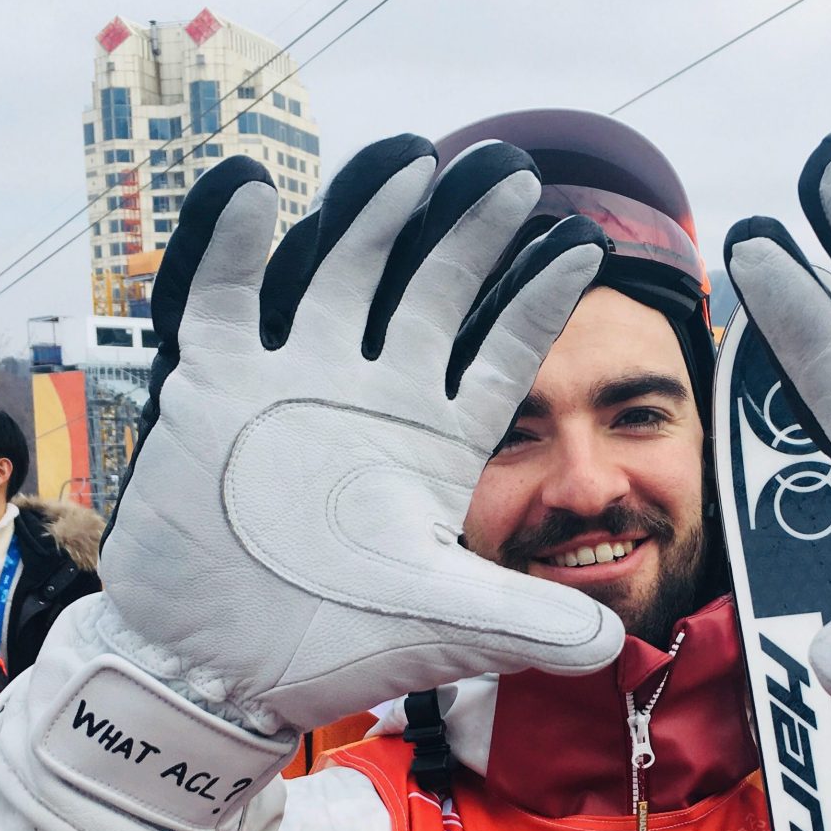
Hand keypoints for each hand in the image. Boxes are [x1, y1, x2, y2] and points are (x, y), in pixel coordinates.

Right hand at [98, 139, 623, 735]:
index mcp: (436, 441)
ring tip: (407, 160)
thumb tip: (614, 639)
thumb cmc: (332, 646)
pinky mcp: (216, 385)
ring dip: (370, 215)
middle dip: (469, 231)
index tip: (583, 245)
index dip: (538, 300)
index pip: (502, 353)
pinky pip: (224, 295)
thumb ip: (526, 621)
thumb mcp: (441, 626)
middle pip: (431, 290)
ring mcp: (293, 381)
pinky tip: (251, 186)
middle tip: (510, 170)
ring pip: (340, 272)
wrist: (218, 670)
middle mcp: (372, 395)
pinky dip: (231, 242)